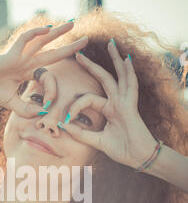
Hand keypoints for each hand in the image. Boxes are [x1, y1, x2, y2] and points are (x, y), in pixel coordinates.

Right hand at [0, 22, 87, 117]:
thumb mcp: (12, 104)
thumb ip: (27, 109)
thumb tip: (43, 112)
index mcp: (27, 72)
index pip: (48, 74)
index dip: (52, 89)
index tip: (50, 104)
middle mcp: (26, 61)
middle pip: (52, 52)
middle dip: (68, 47)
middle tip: (85, 40)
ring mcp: (20, 56)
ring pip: (42, 41)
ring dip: (57, 33)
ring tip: (72, 24)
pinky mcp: (11, 55)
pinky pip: (25, 40)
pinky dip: (35, 34)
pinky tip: (46, 28)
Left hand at [60, 41, 157, 168]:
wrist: (138, 158)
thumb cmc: (122, 150)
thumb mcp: (97, 141)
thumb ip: (82, 134)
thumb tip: (64, 126)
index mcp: (110, 109)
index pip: (88, 99)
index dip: (76, 107)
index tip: (66, 120)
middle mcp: (117, 102)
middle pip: (104, 79)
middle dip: (91, 66)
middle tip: (78, 53)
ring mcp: (125, 102)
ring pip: (118, 76)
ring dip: (115, 60)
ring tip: (110, 44)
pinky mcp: (130, 106)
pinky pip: (130, 86)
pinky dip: (129, 73)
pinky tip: (126, 60)